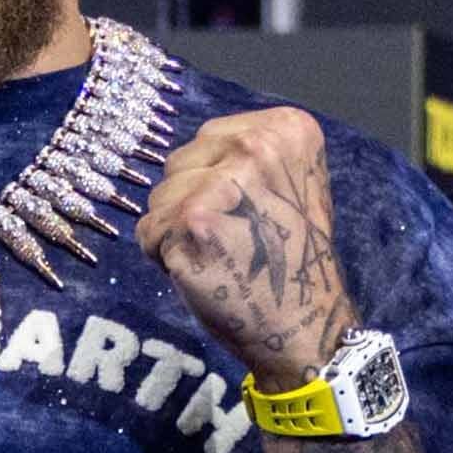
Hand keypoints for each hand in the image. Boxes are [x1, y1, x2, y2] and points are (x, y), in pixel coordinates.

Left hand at [139, 108, 356, 387]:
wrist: (304, 323)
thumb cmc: (292, 260)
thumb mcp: (293, 185)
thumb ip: (251, 156)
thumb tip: (198, 152)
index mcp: (286, 130)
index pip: (210, 138)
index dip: (215, 178)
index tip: (248, 211)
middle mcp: (255, 147)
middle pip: (181, 161)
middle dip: (191, 199)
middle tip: (231, 236)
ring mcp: (221, 184)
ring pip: (159, 195)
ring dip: (175, 229)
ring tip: (217, 254)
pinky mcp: (191, 222)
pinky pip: (147, 231)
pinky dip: (163, 257)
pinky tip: (202, 270)